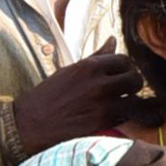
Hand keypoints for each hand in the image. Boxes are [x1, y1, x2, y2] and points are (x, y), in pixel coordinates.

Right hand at [13, 37, 143, 153]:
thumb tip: (113, 40)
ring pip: (135, 99)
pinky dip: (123, 115)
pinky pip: (126, 116)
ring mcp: (102, 104)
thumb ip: (96, 57)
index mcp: (89, 66)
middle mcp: (98, 83)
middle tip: (124, 89)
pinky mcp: (102, 123)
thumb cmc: (48, 96)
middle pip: (135, 79)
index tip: (121, 74)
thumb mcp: (70, 71)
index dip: (126, 68)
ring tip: (120, 103)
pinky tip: (113, 115)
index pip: (125, 60)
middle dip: (133, 84)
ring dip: (130, 101)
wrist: (29, 125)